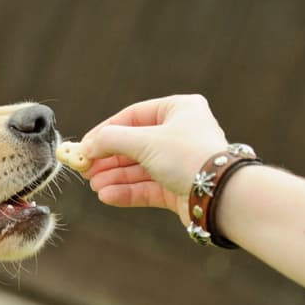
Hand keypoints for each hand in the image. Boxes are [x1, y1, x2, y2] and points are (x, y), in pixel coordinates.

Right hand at [80, 95, 227, 224]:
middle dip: (108, 158)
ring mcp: (180, 162)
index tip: (84, 145)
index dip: (106, 131)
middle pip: (134, 144)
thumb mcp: (145, 141)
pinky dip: (127, 191)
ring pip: (139, 168)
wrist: (221, 194)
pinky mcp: (179, 187)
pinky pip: (147, 187)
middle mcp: (181, 133)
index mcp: (179, 109)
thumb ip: (112, 139)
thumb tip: (88, 145)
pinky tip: (107, 195)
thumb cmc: (188, 156)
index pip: (133, 116)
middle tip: (84, 168)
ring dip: (114, 176)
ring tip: (93, 185)